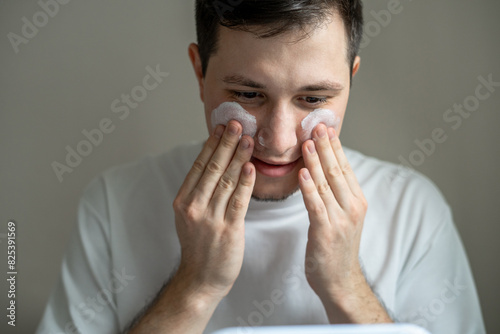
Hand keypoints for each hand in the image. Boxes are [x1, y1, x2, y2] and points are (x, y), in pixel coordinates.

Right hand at [173, 121, 254, 298]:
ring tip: (249, 139)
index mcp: (183, 201)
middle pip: (212, 168)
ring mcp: (210, 219)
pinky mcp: (228, 230)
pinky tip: (251, 167)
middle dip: (227, 143)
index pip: (199, 165)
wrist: (201, 278)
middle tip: (238, 123)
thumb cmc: (199, 245)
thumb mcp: (190, 216)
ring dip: (239, 157)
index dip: (212, 144)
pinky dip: (245, 182)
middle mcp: (194, 207)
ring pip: (226, 180)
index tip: (222, 126)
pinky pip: (238, 201)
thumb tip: (214, 162)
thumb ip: (200, 191)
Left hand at [298, 123, 367, 301]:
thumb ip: (336, 194)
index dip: (334, 147)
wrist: (341, 281)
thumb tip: (324, 170)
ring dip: (316, 161)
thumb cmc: (337, 249)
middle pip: (337, 171)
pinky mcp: (326, 231)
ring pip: (327, 184)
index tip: (325, 127)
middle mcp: (352, 207)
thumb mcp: (343, 218)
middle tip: (316, 125)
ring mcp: (341, 219)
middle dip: (325, 147)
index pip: (345, 167)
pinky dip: (309, 188)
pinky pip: (316, 205)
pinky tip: (302, 172)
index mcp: (357, 201)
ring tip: (306, 142)